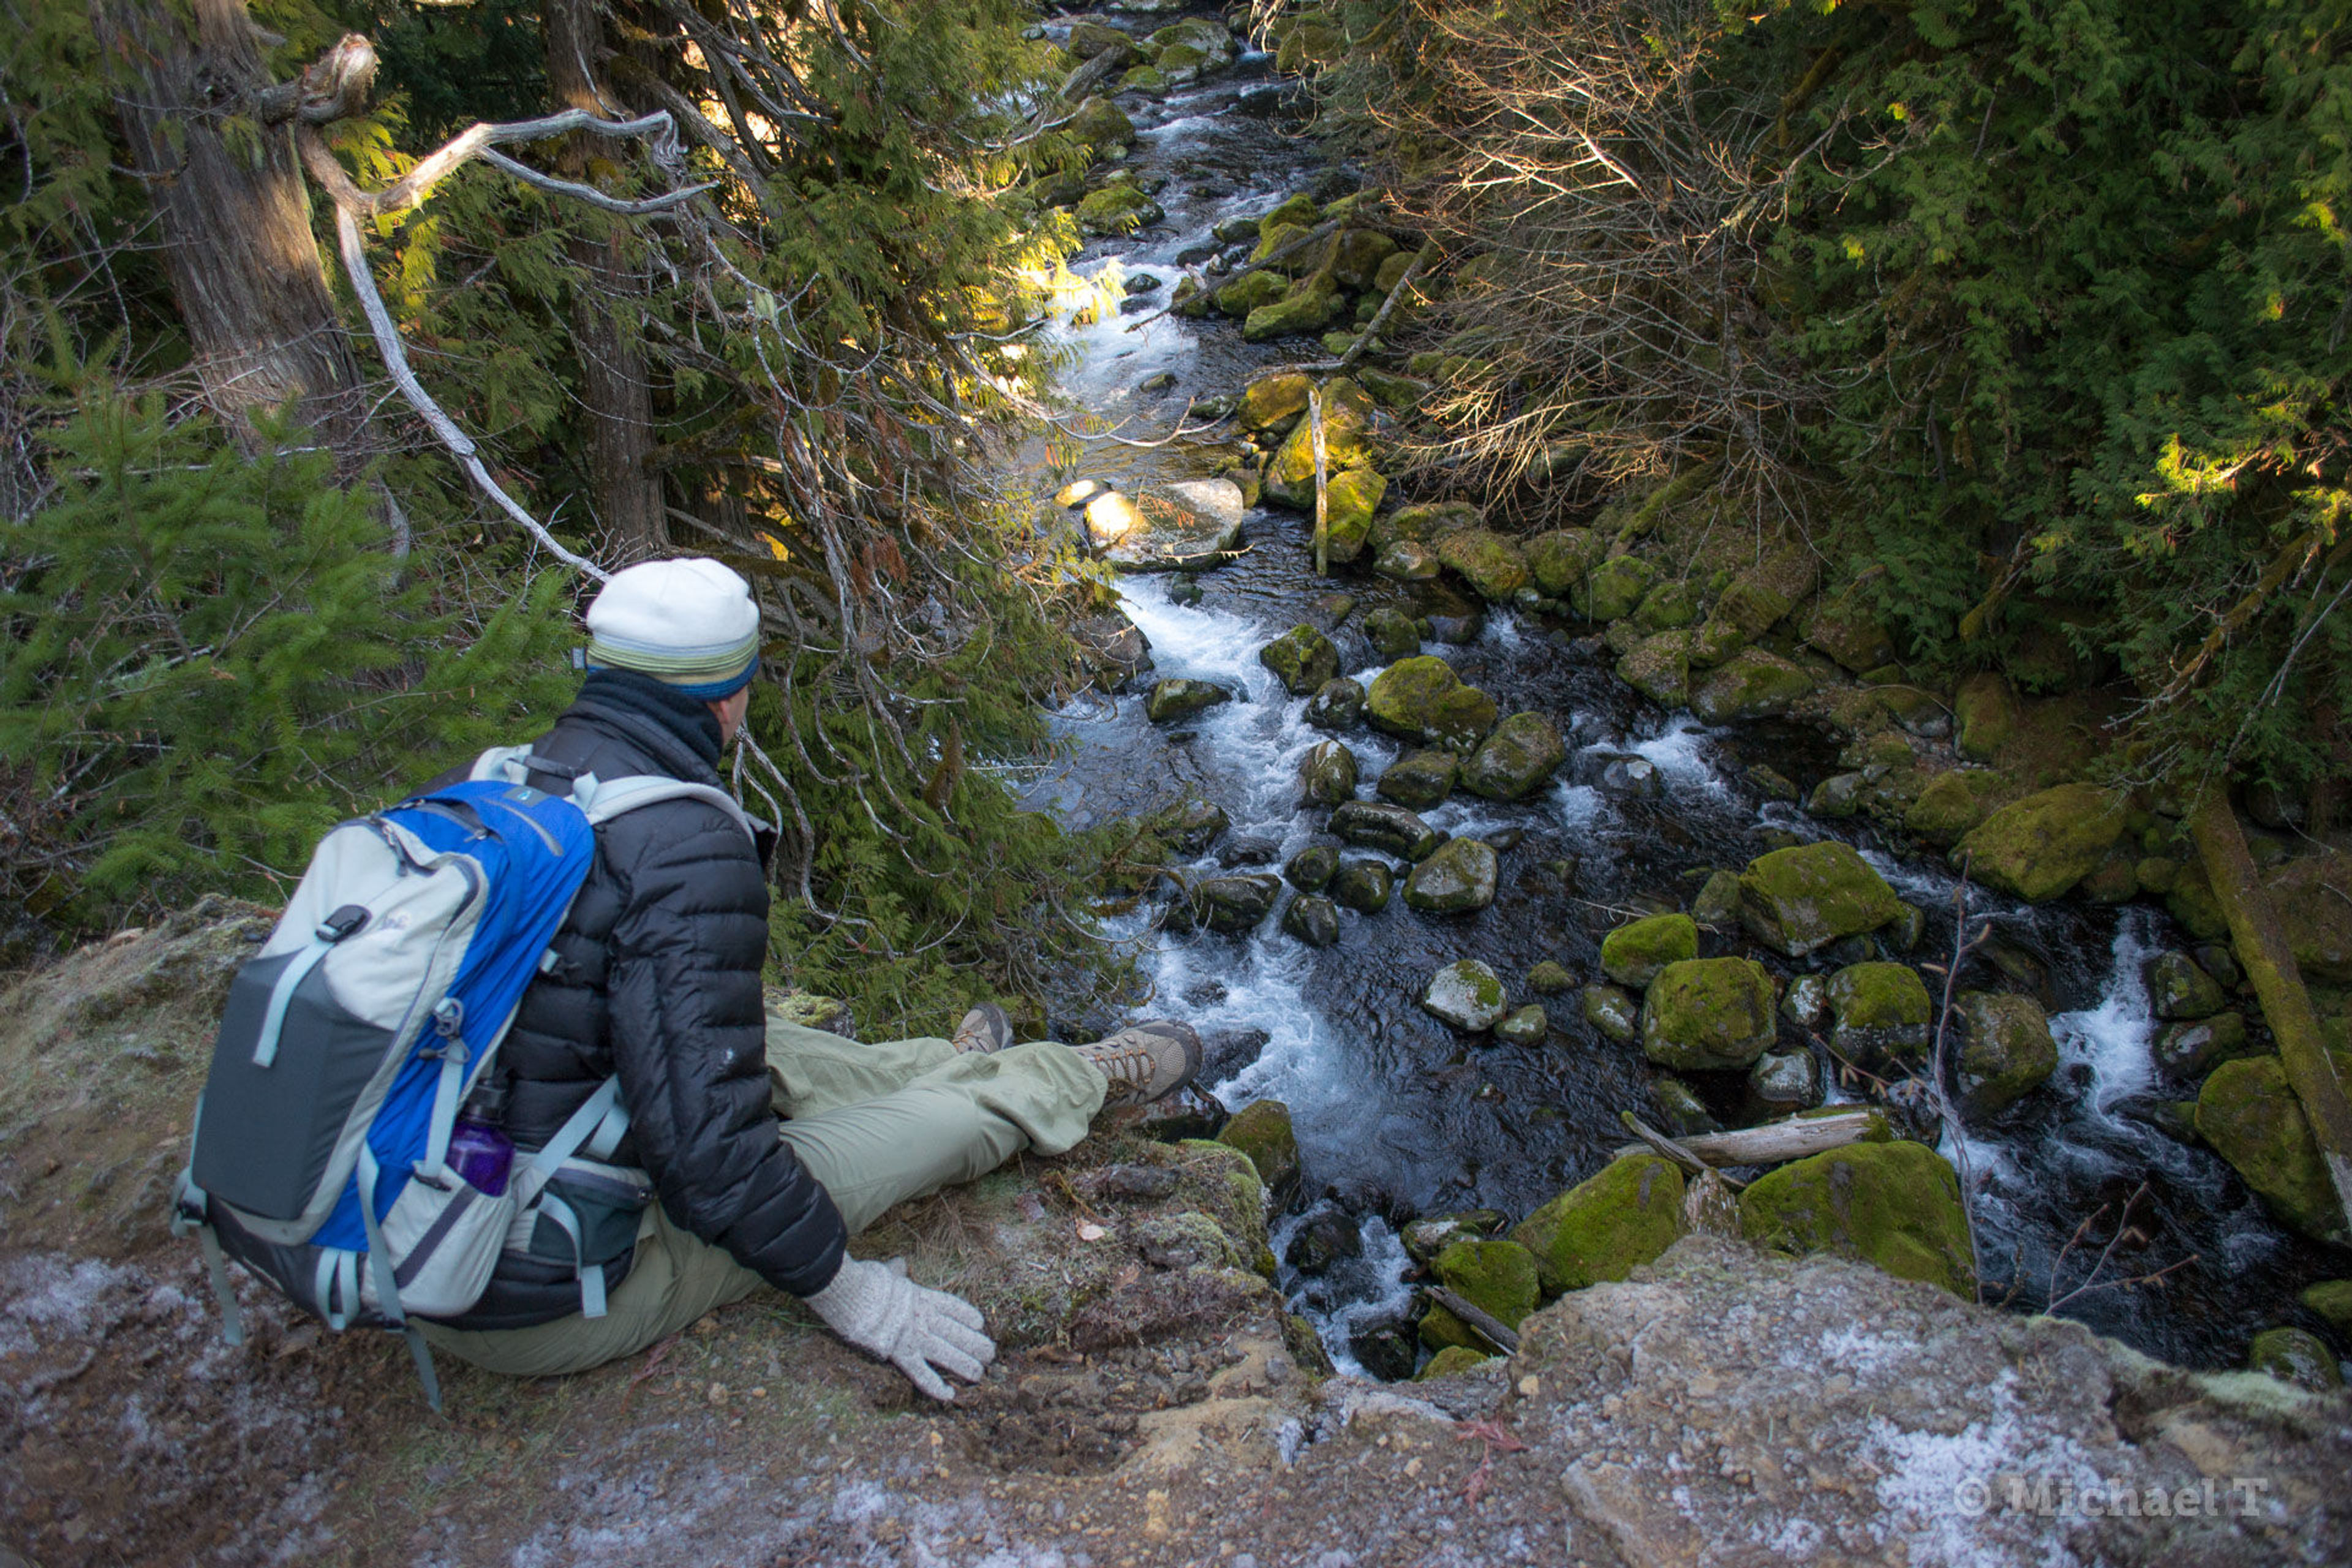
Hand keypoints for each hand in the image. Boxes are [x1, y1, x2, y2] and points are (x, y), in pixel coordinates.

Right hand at [804, 1256, 994, 1401]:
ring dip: (966, 1366)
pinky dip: (935, 1386)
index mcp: (923, 1297)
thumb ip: (897, 1270)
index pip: (953, 1307)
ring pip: (949, 1354)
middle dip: (976, 1344)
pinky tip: (949, 1395)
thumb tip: (899, 1263)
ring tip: (979, 1375)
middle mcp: (925, 1318)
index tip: (979, 1323)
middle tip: (990, 1354)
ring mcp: (916, 1337)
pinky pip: (922, 1373)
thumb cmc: (869, 1281)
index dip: (969, 1316)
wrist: (856, 1295)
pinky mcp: (902, 1354)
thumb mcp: (888, 1272)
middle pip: (958, 1333)